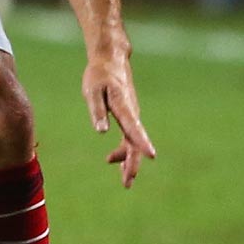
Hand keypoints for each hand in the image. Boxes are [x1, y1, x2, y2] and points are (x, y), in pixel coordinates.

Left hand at [82, 41, 155, 188]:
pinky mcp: (128, 116)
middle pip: (134, 141)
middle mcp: (132, 113)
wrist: (111, 61)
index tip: (151, 155)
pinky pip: (128, 137)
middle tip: (128, 182)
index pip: (133, 127)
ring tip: (125, 181)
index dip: (141, 142)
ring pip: (132, 142)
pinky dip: (123, 149)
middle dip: (133, 162)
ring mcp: (131, 116)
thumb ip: (97, 110)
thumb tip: (101, 132)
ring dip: (129, 160)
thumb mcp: (92, 91)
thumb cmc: (99, 75)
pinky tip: (113, 160)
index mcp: (123, 106)